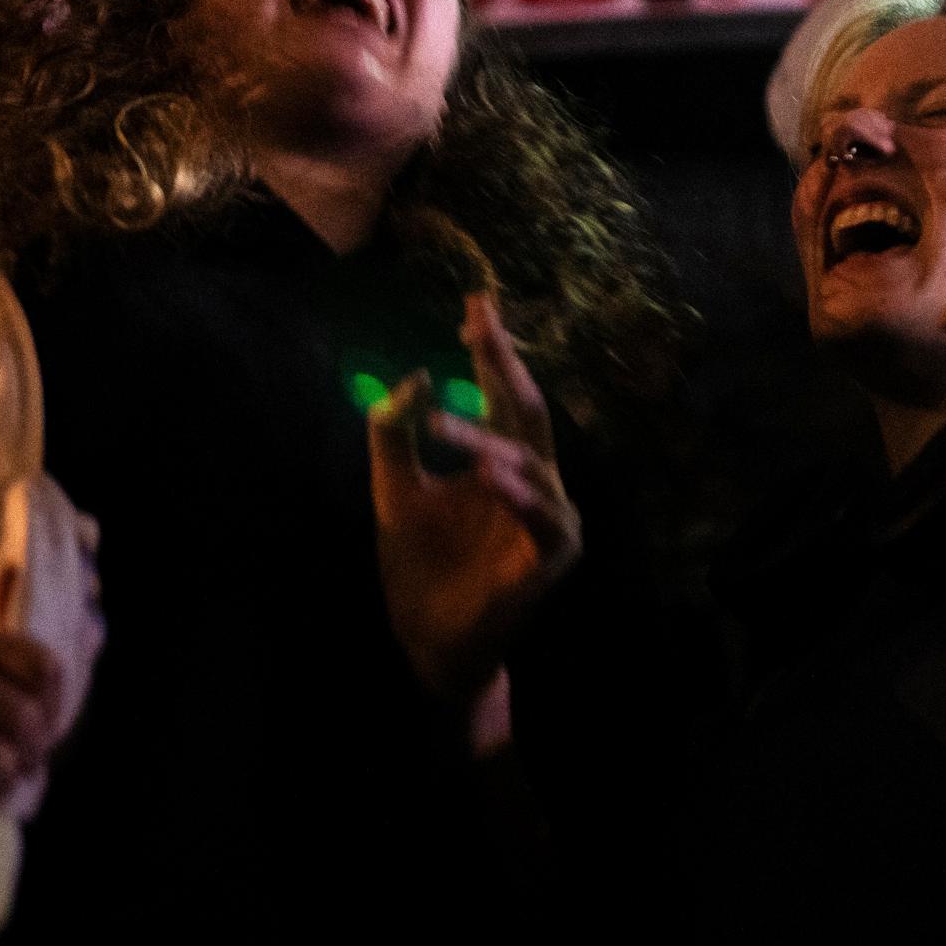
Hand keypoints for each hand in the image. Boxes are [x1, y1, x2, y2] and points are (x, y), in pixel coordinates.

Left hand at [369, 292, 581, 703]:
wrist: (427, 640)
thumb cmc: (419, 566)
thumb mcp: (394, 492)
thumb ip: (395, 436)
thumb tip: (416, 375)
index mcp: (500, 458)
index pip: (500, 393)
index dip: (491, 349)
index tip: (475, 304)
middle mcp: (533, 479)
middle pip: (526, 410)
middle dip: (504, 365)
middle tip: (482, 325)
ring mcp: (548, 517)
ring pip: (531, 462)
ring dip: (489, 441)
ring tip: (444, 427)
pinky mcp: (552, 558)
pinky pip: (545, 520)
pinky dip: (522, 497)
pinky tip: (493, 477)